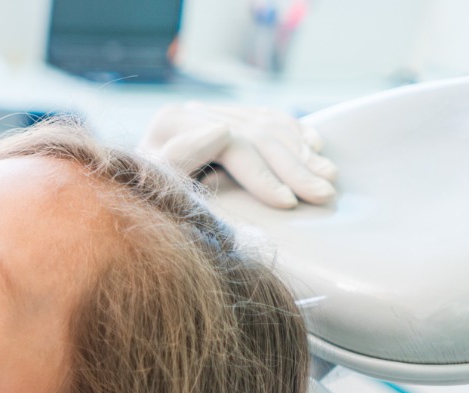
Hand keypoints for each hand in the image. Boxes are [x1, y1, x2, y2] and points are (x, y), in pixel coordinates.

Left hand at [142, 102, 339, 207]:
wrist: (140, 203)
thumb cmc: (146, 204)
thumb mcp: (154, 190)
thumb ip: (177, 161)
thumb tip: (221, 130)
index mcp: (171, 124)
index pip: (230, 143)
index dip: (262, 174)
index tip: (288, 204)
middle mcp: (192, 111)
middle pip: (255, 134)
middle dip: (293, 168)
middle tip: (324, 197)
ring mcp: (213, 112)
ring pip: (269, 125)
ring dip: (303, 153)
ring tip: (329, 180)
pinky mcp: (229, 118)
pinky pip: (271, 118)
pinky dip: (297, 133)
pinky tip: (317, 149)